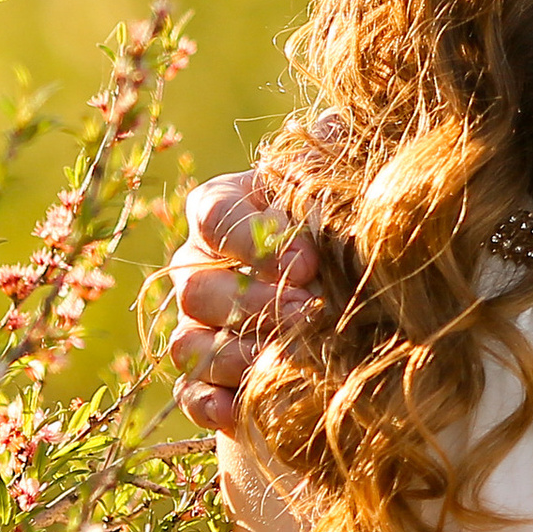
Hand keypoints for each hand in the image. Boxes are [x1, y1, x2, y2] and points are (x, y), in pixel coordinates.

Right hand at [168, 170, 321, 432]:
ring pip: (188, 341)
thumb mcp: (337, 186)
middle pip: (197, 285)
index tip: (308, 259)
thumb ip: (330, 154)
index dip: (254, 239)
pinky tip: (239, 408)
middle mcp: (198, 265)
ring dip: (236, 353)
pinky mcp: (203, 376)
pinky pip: (189, 391)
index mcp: (224, 209)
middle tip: (311, 312)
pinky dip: (210, 401)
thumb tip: (335, 123)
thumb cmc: (336, 226)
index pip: (213, 216)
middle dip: (254, 301)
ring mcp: (195, 323)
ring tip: (287, 358)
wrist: (344, 297)